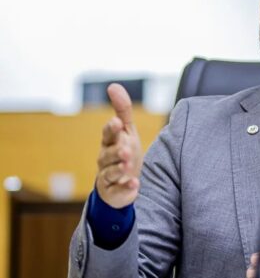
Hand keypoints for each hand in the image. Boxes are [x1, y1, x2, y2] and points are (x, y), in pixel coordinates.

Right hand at [95, 83, 142, 208]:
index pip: (108, 134)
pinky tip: (135, 185)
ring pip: (111, 172)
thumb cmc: (124, 151)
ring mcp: (109, 176)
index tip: (116, 123)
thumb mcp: (126, 131)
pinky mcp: (114, 192)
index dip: (111, 129)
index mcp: (109, 142)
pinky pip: (119, 191)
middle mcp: (106, 159)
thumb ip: (122, 110)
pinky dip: (126, 188)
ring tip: (128, 166)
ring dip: (119, 168)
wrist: (121, 182)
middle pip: (108, 154)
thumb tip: (113, 86)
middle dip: (116, 152)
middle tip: (126, 150)